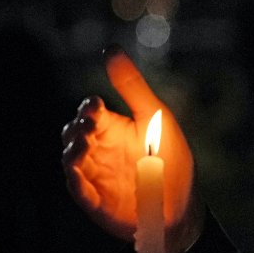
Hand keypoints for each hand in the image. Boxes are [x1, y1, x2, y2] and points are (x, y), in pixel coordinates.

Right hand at [62, 45, 202, 252]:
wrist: (182, 204)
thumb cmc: (170, 158)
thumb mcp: (155, 116)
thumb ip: (131, 85)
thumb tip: (109, 48)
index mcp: (111, 127)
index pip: (89, 111)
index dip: (88, 107)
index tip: (96, 105)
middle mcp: (98, 149)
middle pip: (72, 134)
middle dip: (76, 128)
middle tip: (89, 126)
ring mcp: (95, 175)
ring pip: (70, 161)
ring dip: (72, 152)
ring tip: (82, 146)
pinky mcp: (96, 201)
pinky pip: (79, 190)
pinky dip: (76, 182)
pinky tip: (79, 174)